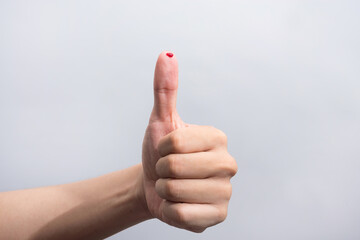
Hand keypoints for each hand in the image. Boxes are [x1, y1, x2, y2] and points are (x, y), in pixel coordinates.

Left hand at [141, 51, 236, 231]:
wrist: (155, 184)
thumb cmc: (160, 152)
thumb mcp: (161, 120)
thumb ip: (165, 89)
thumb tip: (167, 54)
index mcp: (218, 138)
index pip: (174, 143)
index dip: (160, 148)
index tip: (166, 150)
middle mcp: (228, 164)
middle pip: (174, 167)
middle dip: (161, 170)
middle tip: (168, 171)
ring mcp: (225, 192)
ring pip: (176, 191)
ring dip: (164, 190)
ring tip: (173, 186)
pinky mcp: (218, 216)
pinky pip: (181, 215)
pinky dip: (169, 210)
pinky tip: (178, 204)